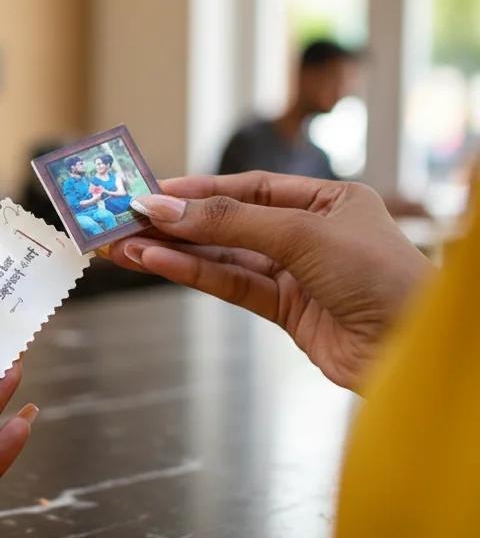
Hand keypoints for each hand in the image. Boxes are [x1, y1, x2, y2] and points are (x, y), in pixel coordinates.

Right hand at [109, 172, 434, 391]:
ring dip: (174, 252)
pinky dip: (192, 275)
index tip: (150, 192)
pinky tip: (157, 264)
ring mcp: (296, 274)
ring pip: (223, 258)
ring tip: (125, 248)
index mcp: (327, 200)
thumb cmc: (378, 275)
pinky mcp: (286, 311)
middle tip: (123, 221)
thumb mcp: (301, 234)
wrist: (412, 350)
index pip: (249, 187)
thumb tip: (164, 209)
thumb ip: (229, 222)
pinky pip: (230, 285)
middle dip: (176, 224)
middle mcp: (310, 234)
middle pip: (228, 224)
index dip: (198, 190)